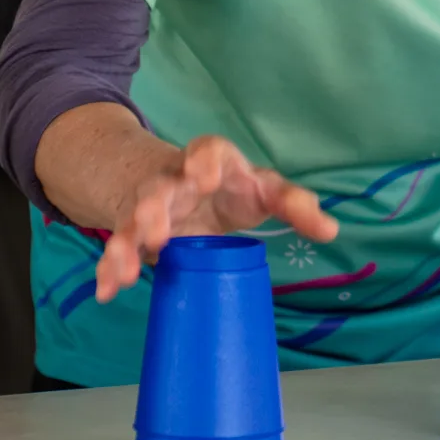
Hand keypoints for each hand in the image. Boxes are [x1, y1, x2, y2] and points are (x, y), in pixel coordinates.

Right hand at [96, 135, 337, 302]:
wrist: (184, 188)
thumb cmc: (234, 191)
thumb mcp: (265, 192)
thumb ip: (294, 205)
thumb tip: (331, 230)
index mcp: (215, 164)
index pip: (210, 149)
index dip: (205, 160)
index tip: (203, 175)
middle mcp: (178, 180)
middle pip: (163, 185)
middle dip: (157, 205)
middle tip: (158, 230)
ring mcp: (152, 205)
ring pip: (135, 217)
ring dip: (129, 239)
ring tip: (129, 266)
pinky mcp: (134, 231)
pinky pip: (118, 247)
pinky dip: (112, 268)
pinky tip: (108, 289)